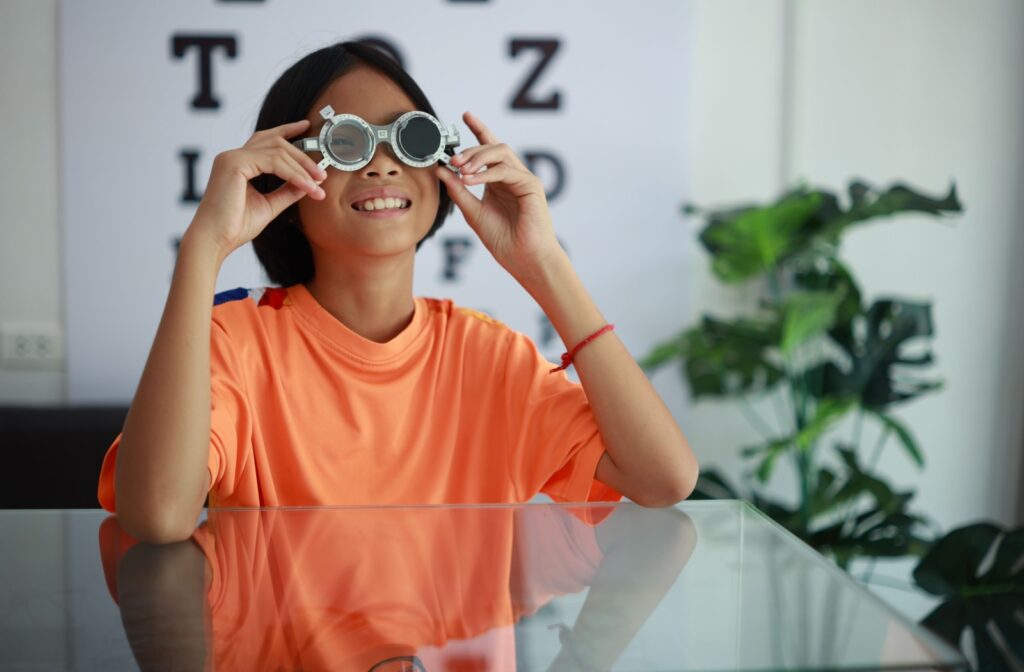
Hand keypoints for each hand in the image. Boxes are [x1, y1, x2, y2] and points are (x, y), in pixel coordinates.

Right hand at [188, 119, 326, 259]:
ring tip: (318, 184)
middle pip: (276, 143)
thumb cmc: (235, 227)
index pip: (265, 139)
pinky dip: (294, 174)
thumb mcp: (269, 205)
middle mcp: (233, 156)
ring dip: (302, 169)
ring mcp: (232, 157)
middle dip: (303, 157)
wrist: (216, 240)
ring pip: (278, 152)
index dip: (287, 130)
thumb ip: (287, 191)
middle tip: (322, 174)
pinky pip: (273, 162)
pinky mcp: (234, 163)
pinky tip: (307, 186)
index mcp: (238, 163)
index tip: (306, 126)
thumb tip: (309, 182)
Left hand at [436, 111, 563, 282]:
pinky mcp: (531, 186)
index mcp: (500, 181)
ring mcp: (524, 179)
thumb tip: (441, 171)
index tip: (465, 116)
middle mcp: (513, 177)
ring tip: (461, 169)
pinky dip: (486, 173)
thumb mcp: (474, 213)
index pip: (490, 148)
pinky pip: (506, 170)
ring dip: (478, 157)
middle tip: (452, 159)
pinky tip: (471, 180)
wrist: (524, 260)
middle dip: (470, 149)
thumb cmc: (505, 241)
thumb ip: (459, 192)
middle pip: (494, 147)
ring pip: (501, 152)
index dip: (479, 129)